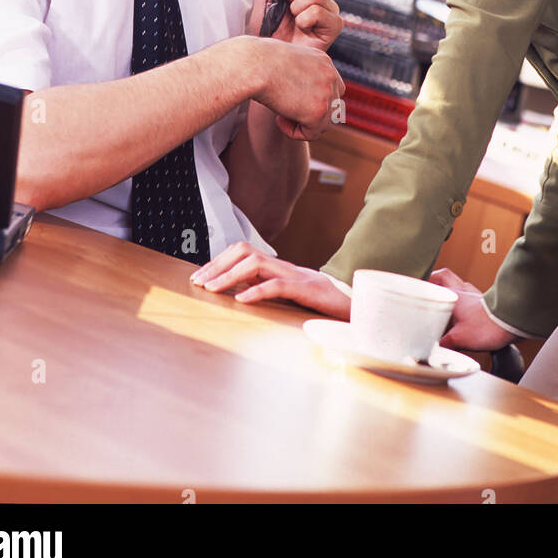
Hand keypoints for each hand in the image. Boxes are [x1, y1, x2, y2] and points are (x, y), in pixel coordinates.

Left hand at [191, 241, 351, 316]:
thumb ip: (268, 289)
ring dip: (230, 275)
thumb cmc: (323, 304)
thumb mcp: (291, 296)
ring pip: (257, 263)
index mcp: (278, 267)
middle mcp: (284, 266)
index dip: (219, 261)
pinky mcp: (308, 290)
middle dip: (218, 264)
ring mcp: (297, 275)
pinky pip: (279, 285)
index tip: (199, 277)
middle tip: (199, 281)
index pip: (243, 252)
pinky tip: (242, 299)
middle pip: (245, 251)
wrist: (358, 307)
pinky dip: (258, 290)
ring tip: (212, 288)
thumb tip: (238, 293)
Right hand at [250, 38, 344, 140]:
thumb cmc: (258, 62)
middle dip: (311, 114)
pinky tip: (278, 119)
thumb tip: (300, 94)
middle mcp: (331, 76)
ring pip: (323, 124)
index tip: (292, 99)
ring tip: (281, 115)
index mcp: (324, 61)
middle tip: (286, 110)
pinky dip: (294, 132)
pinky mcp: (318, 112)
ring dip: (303, 124)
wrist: (252, 66)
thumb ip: (299, 75)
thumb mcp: (285, 62)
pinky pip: (311, 134)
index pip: (333, 88)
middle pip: (333, 108)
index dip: (314, 100)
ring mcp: (327, 94)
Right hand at [429, 267, 520, 351]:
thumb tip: (433, 349)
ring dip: (448, 287)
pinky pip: (468, 294)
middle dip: (433, 278)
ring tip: (442, 298)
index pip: (431, 281)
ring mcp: (474, 294)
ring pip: (457, 283)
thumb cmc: (488, 326)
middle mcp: (462, 290)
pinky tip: (462, 310)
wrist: (512, 322)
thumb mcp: (459, 339)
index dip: (421, 283)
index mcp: (452, 294)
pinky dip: (462, 298)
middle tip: (426, 286)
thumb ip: (444, 344)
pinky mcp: (484, 301)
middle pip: (443, 275)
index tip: (411, 289)